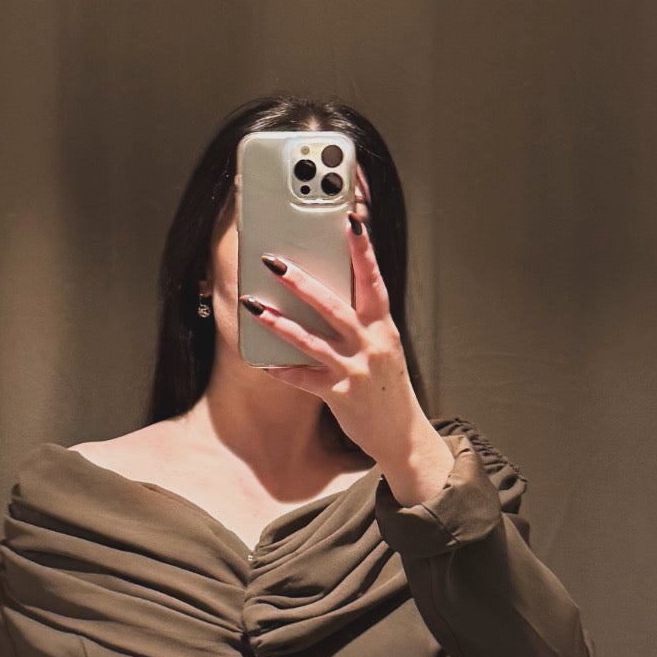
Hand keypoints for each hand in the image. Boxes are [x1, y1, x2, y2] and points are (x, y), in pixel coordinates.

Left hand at [239, 216, 454, 505]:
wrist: (402, 434)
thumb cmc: (388, 386)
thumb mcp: (384, 346)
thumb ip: (364, 320)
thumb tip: (335, 291)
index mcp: (383, 327)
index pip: (373, 281)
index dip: (363, 252)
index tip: (351, 223)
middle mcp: (370, 344)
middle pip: (334, 306)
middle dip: (302, 282)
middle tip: (274, 262)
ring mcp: (355, 370)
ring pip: (312, 341)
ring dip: (280, 322)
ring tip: (254, 306)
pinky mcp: (339, 395)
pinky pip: (304, 379)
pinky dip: (282, 369)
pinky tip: (261, 361)